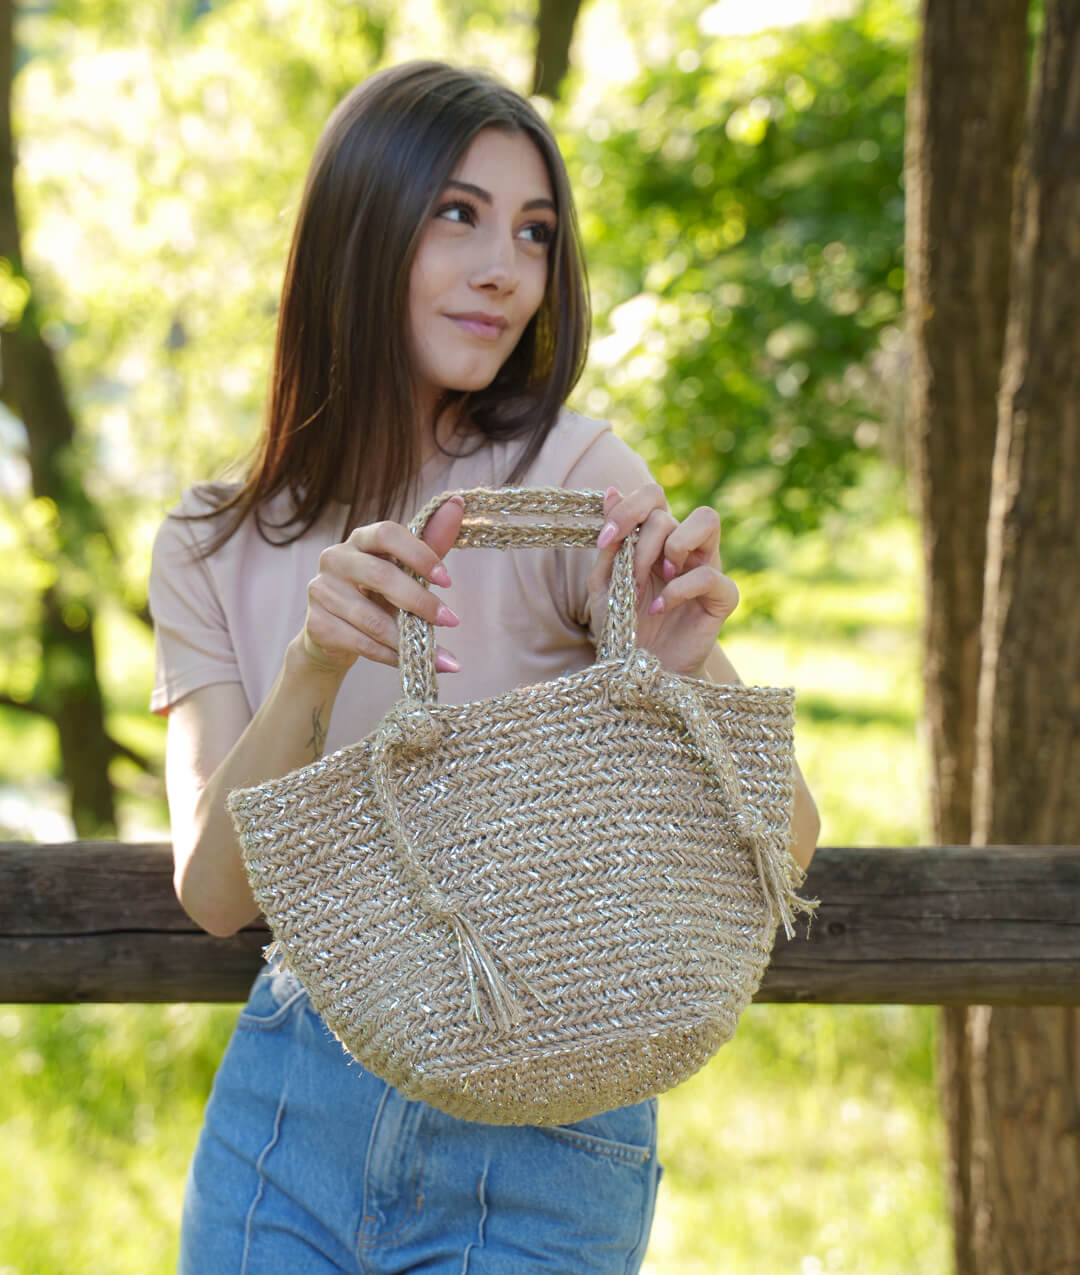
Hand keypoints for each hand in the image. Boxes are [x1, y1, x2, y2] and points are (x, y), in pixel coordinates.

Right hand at [297, 495, 465, 674]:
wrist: (336, 634)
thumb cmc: (378, 594)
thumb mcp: (404, 569)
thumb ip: (430, 542)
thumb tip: (458, 504)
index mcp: (360, 539)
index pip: (387, 533)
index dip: (419, 554)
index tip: (448, 580)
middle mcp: (335, 558)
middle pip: (380, 575)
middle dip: (420, 601)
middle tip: (451, 620)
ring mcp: (321, 591)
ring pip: (371, 618)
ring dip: (409, 639)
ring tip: (441, 656)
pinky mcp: (316, 624)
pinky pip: (361, 643)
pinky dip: (390, 656)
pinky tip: (411, 663)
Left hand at [587, 484, 738, 676]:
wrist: (638, 672)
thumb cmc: (623, 627)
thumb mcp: (605, 583)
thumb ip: (611, 542)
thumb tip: (611, 490)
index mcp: (655, 539)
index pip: (652, 496)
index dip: (627, 509)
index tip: (604, 540)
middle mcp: (683, 548)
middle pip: (670, 511)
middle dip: (642, 542)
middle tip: (631, 577)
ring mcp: (705, 568)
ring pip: (707, 520)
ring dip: (673, 544)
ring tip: (657, 577)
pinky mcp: (722, 598)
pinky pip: (710, 575)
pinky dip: (680, 589)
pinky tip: (660, 608)